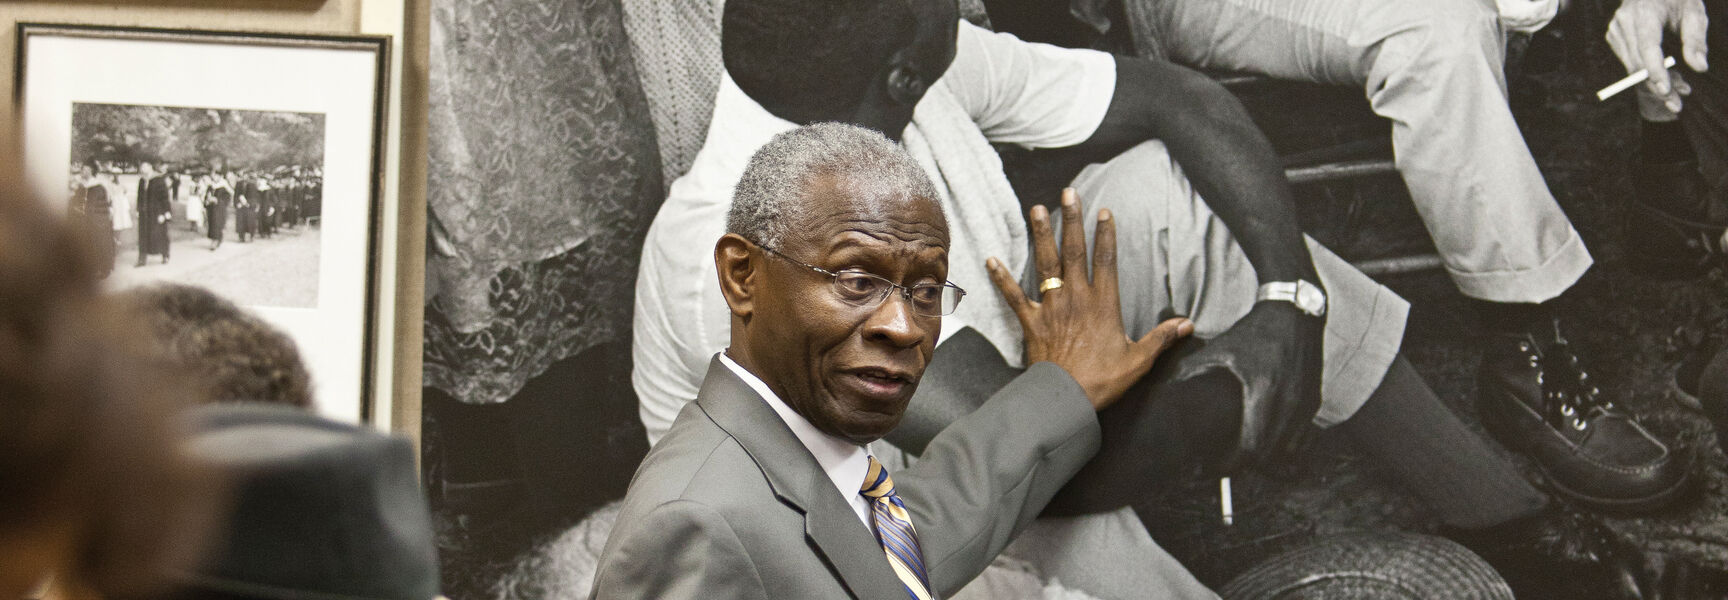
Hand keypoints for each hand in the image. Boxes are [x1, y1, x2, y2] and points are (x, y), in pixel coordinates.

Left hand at [986, 188, 1192, 409]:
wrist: (1066, 398)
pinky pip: (1014, 296)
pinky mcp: (1031, 322)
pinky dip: (1002, 278)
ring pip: (1045, 265)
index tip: (1104, 211)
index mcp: (1103, 304)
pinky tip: (991, 259)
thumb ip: (1162, 338)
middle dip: (1073, 221)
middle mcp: (1076, 298)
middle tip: (1069, 194)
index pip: (1106, 260)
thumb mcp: (1139, 359)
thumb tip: (1189, 325)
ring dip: (1041, 236)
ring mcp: (1051, 308)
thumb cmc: (1104, 380)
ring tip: (1036, 209)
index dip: (1106, 234)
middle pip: (1074, 252)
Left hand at [1175, 299, 1323, 470]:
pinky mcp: (1314, 401)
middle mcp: (1288, 402)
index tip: (1213, 467)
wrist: (1294, 313)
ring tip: (1242, 455)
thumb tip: (1164, 383)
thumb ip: (1191, 368)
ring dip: (1265, 459)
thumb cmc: (1255, 332)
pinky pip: (1301, 437)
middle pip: (1267, 455)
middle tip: (1222, 464)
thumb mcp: (1222, 348)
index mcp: (1263, 391)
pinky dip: (1283, 446)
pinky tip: (1265, 440)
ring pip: (1288, 450)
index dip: (1230, 463)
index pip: (1249, 446)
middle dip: (1244, 465)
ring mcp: (1305, 403)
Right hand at [1608, 0, 1708, 112]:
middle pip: (1638, 63)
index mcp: (1646, 11)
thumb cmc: (1677, 0)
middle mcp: (1625, 20)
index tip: (1666, 91)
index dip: (1655, 70)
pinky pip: (1629, 62)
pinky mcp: (1613, 36)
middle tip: (1677, 105)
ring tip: (1680, 88)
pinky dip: (1647, 73)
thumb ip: (1697, 40)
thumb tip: (1700, 68)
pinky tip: (1665, 75)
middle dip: (1657, 86)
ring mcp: (1615, 29)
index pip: (1648, 46)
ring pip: (1632, 67)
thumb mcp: (1695, 13)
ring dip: (1654, 83)